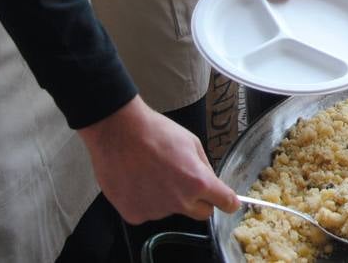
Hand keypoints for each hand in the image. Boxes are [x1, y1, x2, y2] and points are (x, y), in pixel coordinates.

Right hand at [79, 96, 237, 223]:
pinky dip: (147, 201)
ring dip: (169, 198)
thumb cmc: (154, 132)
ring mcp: (156, 211)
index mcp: (198, 182)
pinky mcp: (135, 215)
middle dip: (201, 201)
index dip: (229, 201)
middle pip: (202, 213)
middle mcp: (179, 201)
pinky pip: (149, 211)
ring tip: (153, 173)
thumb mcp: (191, 142)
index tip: (230, 202)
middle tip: (187, 182)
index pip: (225, 202)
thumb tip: (210, 180)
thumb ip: (204, 166)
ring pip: (172, 210)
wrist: (118, 133)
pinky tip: (139, 181)